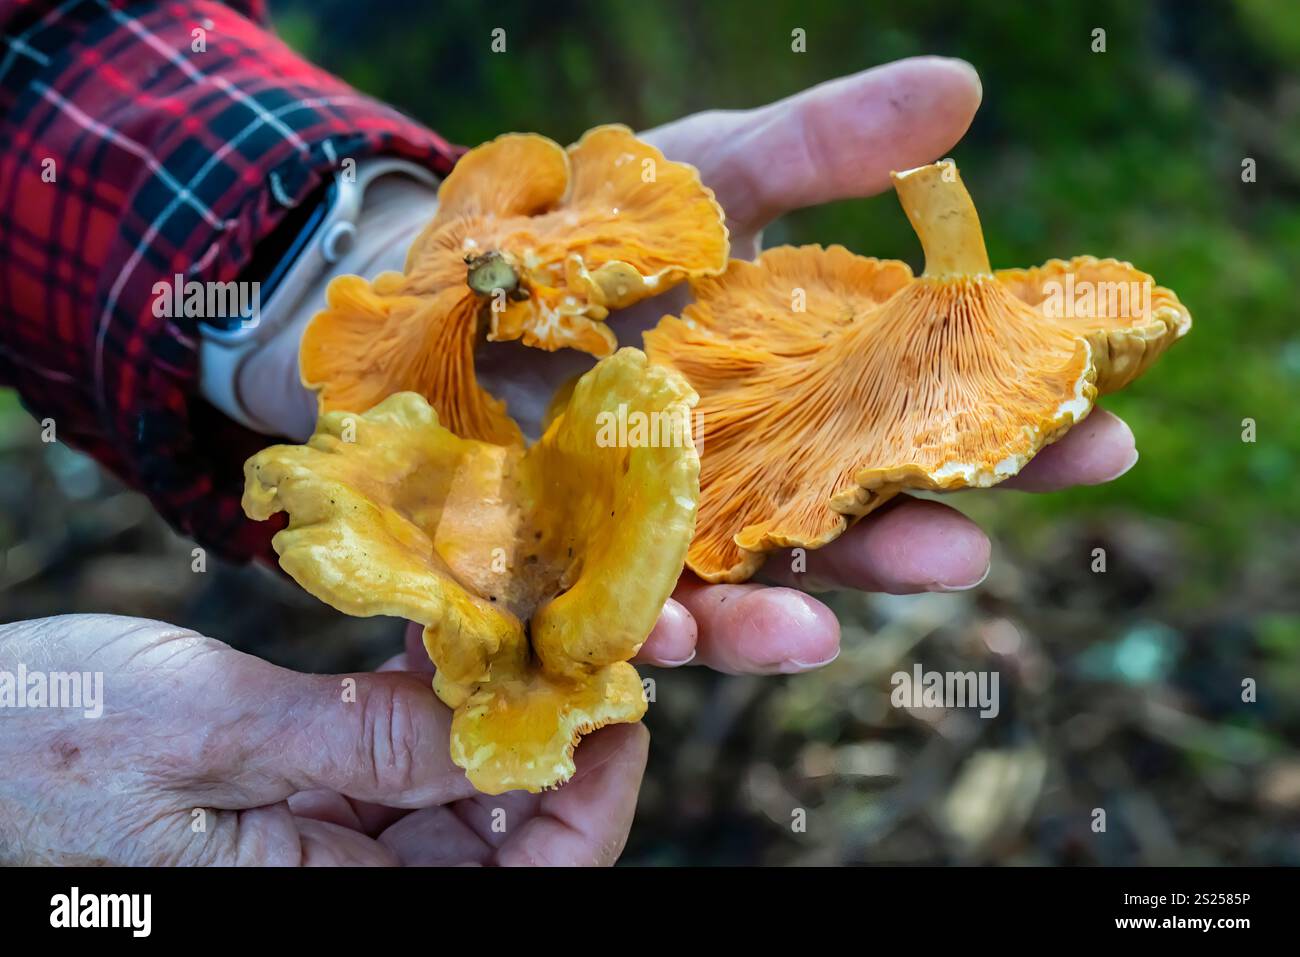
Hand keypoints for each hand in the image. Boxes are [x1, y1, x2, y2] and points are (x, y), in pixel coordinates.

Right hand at [0, 615, 645, 864]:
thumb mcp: (204, 731)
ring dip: (496, 699)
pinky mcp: (302, 781)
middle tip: (583, 635)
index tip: (619, 709)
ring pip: (457, 780)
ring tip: (524, 612)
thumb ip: (357, 744)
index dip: (590, 805)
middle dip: (553, 736)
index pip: (518, 883)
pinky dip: (431, 685)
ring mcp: (324, 831)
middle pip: (504, 832)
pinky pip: (397, 745)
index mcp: (320, 895)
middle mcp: (340, 876)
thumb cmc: (44, 736)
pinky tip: (445, 622)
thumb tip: (494, 736)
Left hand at [238, 57, 1138, 676]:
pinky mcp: (587, 560)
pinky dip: (653, 628)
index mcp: (805, 379)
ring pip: (748, 586)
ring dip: (792, 612)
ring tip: (824, 629)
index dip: (1010, 430)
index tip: (1100, 434)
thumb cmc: (592, 223)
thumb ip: (824, 147)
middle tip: (973, 548)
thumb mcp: (711, 171)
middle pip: (850, 519)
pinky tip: (672, 632)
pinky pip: (628, 609)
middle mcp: (754, 464)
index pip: (926, 417)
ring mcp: (673, 522)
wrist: (443, 277)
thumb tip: (965, 89)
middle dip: (916, 539)